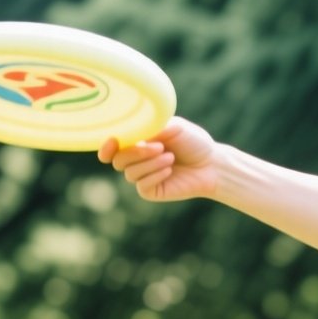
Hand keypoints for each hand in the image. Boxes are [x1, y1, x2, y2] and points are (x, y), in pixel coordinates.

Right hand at [99, 116, 219, 201]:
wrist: (212, 163)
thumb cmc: (194, 142)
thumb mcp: (173, 127)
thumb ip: (151, 128)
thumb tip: (134, 133)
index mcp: (137, 142)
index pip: (111, 148)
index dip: (105, 147)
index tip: (113, 141)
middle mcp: (136, 161)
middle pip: (117, 160)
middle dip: (136, 153)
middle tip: (160, 147)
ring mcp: (143, 177)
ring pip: (129, 173)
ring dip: (150, 163)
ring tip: (171, 157)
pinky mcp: (151, 191)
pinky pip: (141, 185)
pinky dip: (155, 175)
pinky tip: (170, 170)